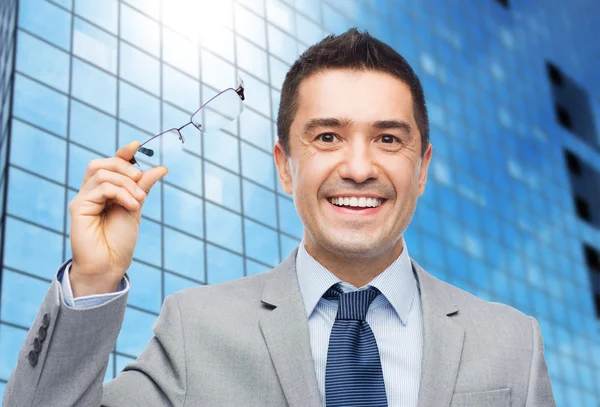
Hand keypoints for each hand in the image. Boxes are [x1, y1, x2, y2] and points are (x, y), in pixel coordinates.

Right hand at [68, 141, 167, 296]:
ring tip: (139, 200)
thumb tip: (160, 167)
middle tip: (141, 181)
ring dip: (126, 183)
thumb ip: (143, 187)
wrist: (110, 265)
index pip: (110, 164)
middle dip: (125, 166)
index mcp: (105, 192)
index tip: (138, 144)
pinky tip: (131, 205)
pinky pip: (100, 187)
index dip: (123, 153)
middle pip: (102, 164)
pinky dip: (120, 192)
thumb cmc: (120, 241)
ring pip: (102, 173)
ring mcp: (83, 199)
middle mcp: (91, 193)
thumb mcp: (136, 208)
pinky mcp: (79, 207)